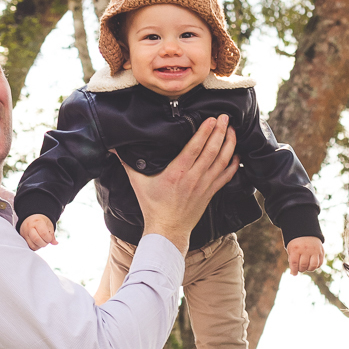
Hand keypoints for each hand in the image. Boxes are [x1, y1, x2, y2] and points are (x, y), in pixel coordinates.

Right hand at [20, 214, 57, 250]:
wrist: (30, 218)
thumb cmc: (41, 222)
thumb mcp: (48, 225)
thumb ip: (52, 234)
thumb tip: (55, 243)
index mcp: (37, 222)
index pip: (43, 233)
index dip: (48, 238)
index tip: (50, 238)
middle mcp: (29, 227)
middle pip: (36, 239)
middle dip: (44, 243)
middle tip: (46, 241)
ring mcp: (24, 233)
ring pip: (32, 245)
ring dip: (39, 246)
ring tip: (42, 242)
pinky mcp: (22, 239)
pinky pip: (29, 247)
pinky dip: (35, 247)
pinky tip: (37, 243)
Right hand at [119, 115, 238, 254]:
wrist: (167, 230)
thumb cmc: (152, 206)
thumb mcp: (138, 183)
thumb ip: (127, 163)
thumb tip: (112, 147)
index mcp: (177, 172)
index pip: (195, 147)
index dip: (205, 132)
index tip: (212, 119)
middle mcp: (193, 177)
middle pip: (212, 151)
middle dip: (220, 132)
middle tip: (225, 117)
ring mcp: (204, 186)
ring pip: (222, 161)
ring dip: (229, 144)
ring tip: (232, 130)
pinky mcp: (210, 193)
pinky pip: (226, 176)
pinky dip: (233, 164)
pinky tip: (236, 153)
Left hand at [286, 236, 323, 275]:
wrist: (306, 233)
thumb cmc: (296, 244)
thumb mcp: (291, 250)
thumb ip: (292, 261)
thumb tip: (293, 273)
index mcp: (296, 248)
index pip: (294, 263)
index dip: (294, 271)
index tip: (294, 273)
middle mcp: (306, 249)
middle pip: (304, 265)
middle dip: (301, 269)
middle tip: (300, 268)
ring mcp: (315, 250)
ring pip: (313, 266)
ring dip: (309, 269)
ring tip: (306, 267)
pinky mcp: (321, 252)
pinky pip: (320, 263)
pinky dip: (315, 266)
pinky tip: (311, 264)